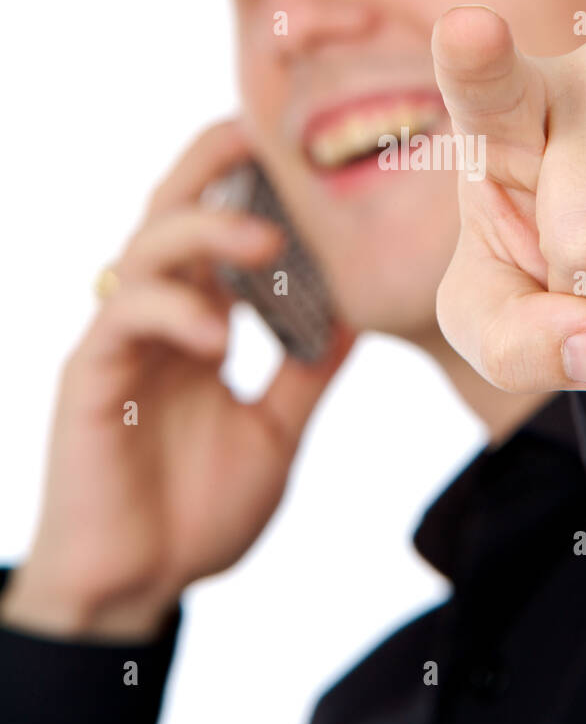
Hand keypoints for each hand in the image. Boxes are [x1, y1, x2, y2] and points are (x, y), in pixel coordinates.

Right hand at [0, 119, 353, 639]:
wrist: (139, 588)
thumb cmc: (196, 511)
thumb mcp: (274, 433)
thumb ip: (305, 375)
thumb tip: (357, 320)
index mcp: (193, 322)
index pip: (215, 231)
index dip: (246, 184)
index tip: (301, 149)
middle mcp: (154, 320)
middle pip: (169, 213)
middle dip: (210, 166)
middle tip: (263, 135)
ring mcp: (119, 344)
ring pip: (145, 252)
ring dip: (205, 235)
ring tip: (267, 242)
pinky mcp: (89, 380)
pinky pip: (125, 322)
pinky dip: (175, 315)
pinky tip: (219, 340)